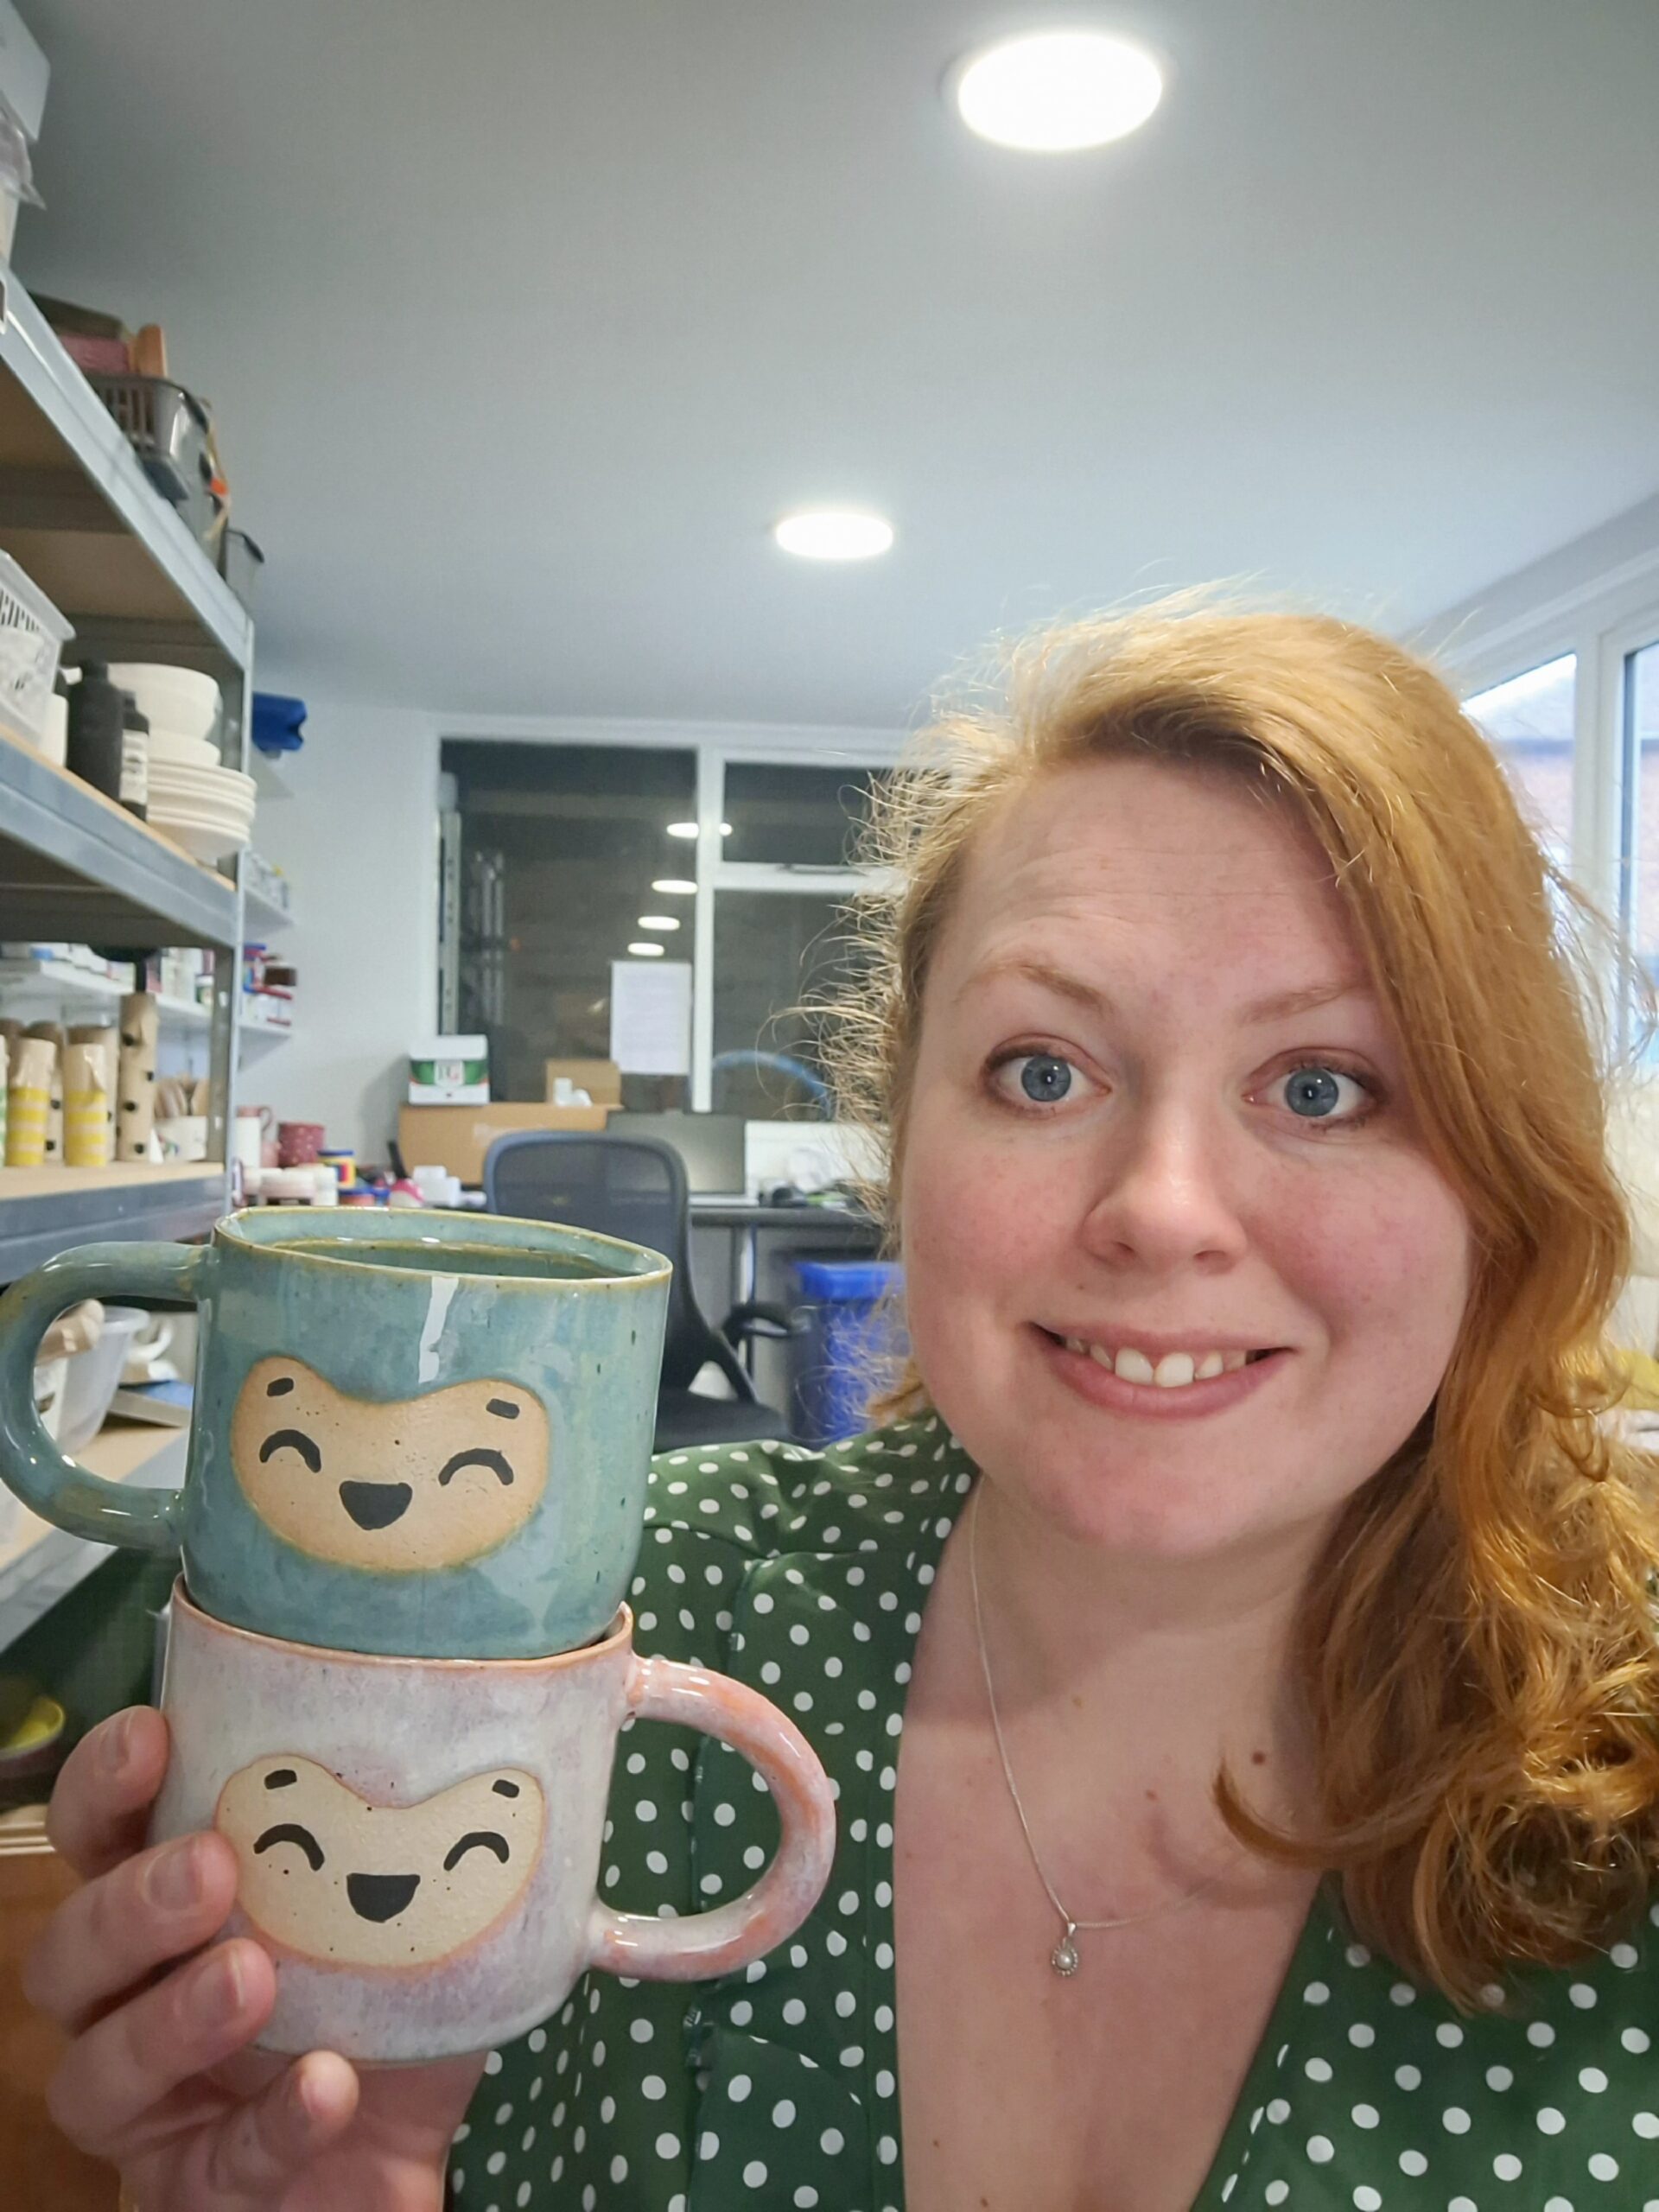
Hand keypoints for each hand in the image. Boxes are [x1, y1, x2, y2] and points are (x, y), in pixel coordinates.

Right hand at [23, 1706, 484, 2208]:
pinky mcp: (191, 2193)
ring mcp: (150, 2110)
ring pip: (96, 2074)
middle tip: (214, 1865)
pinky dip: (272, 2124)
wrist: (398, 2163)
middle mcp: (132, 2004)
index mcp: (169, 1912)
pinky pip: (212, 2166)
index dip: (105, 1787)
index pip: (98, 1838)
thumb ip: (419, 1836)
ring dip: (173, 2018)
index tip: (154, 1733)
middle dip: (131, 1904)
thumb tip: (512, 1738)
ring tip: (253, 1977)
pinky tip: (329, 2085)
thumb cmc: (384, 2015)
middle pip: (70, 1953)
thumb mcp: (406, 1915)